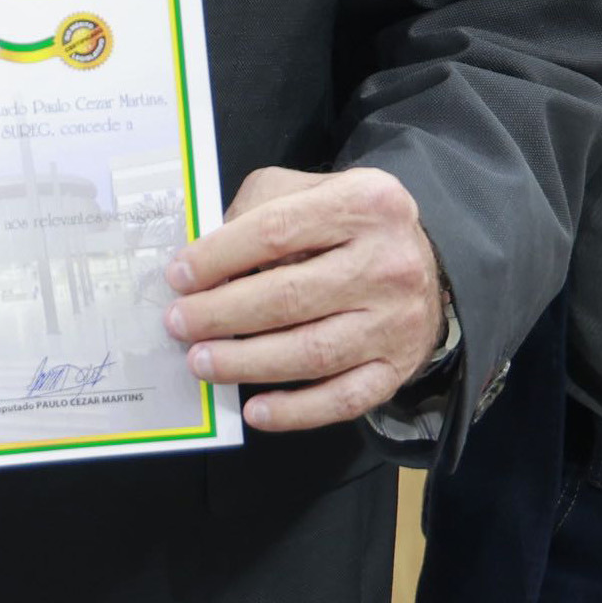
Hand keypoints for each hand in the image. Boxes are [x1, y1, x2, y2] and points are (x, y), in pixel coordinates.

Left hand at [162, 164, 448, 432]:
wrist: (423, 263)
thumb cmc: (348, 226)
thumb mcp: (309, 191)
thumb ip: (257, 210)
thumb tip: (204, 262)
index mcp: (364, 204)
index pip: (275, 231)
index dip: (218, 258)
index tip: (178, 278)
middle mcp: (388, 262)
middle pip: (289, 296)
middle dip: (222, 314)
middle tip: (180, 324)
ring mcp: (397, 320)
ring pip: (312, 352)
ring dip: (246, 362)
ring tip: (202, 362)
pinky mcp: (398, 367)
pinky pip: (343, 399)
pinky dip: (296, 411)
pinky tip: (255, 410)